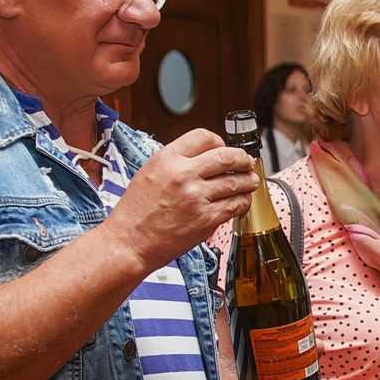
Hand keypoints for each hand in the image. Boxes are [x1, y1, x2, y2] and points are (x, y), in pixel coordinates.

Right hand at [112, 129, 257, 267]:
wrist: (130, 242)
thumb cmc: (136, 211)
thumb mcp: (150, 173)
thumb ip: (176, 162)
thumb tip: (203, 157)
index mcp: (168, 159)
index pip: (205, 137)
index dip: (220, 142)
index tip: (224, 148)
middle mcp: (183, 174)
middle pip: (226, 157)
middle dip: (242, 159)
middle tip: (247, 162)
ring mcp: (196, 197)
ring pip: (235, 182)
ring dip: (247, 181)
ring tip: (250, 182)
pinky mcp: (206, 219)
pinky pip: (235, 206)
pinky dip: (242, 202)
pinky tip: (242, 201)